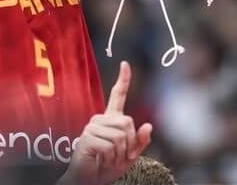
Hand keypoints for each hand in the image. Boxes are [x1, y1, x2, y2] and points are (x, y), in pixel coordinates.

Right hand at [60, 61, 152, 184]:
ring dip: (120, 154)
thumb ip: (139, 142)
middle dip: (129, 144)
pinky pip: (110, 146)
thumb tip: (149, 125)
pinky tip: (101, 159)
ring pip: (120, 136)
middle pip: (127, 122)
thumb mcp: (129, 156)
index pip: (117, 96)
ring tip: (108, 159)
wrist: (88, 180)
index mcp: (110, 120)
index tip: (125, 63)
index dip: (123, 80)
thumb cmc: (106, 167)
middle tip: (120, 157)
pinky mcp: (87, 138)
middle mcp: (100, 120)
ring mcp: (92, 127)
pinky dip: (110, 158)